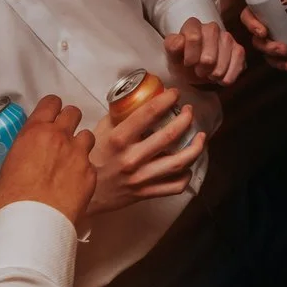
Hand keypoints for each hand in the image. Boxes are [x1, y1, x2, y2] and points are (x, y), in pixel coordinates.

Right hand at [0, 96, 96, 227]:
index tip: (48, 115)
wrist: (33, 229)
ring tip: (70, 159)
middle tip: (61, 135)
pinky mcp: (90, 176)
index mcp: (33, 134)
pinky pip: (91, 166)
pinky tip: (74, 184)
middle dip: (68, 121)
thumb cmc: (9, 208)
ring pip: (87, 136)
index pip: (50, 103)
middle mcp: (59, 138)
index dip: (50, 108)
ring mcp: (78, 156)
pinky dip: (85, 171)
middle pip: (73, 113)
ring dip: (80, 144)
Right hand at [85, 86, 205, 214]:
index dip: (166, 100)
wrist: (85, 193)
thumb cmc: (94, 157)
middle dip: (185, 119)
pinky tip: (188, 164)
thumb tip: (138, 96)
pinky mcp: (147, 193)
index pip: (148, 113)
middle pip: (169, 136)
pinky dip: (186, 175)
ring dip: (195, 147)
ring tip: (201, 136)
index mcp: (119, 139)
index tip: (175, 93)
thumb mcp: (101, 131)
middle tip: (189, 111)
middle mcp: (132, 158)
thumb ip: (120, 115)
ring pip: (179, 163)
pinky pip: (175, 186)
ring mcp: (141, 178)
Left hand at [165, 16, 244, 87]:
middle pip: (209, 57)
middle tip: (198, 71)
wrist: (195, 68)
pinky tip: (220, 79)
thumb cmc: (183, 60)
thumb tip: (180, 41)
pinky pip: (237, 65)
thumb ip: (172, 46)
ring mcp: (227, 37)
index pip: (194, 38)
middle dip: (202, 69)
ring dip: (214, 75)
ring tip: (208, 74)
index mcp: (193, 25)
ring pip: (223, 63)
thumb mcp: (172, 56)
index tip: (187, 64)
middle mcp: (212, 27)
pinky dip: (227, 77)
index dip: (190, 57)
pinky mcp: (239, 49)